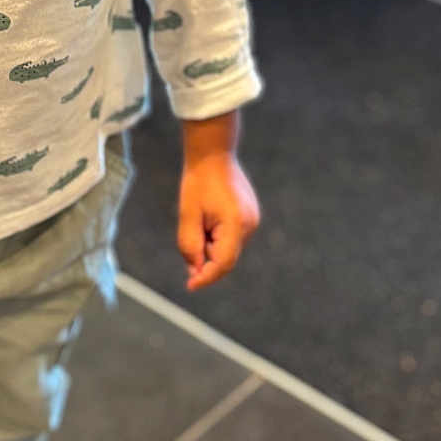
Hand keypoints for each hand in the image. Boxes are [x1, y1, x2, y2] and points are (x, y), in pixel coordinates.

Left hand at [177, 153, 259, 290]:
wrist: (212, 154)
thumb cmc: (198, 182)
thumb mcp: (188, 215)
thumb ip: (190, 245)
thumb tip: (195, 271)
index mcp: (236, 224)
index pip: (223, 263)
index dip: (206, 277)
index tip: (190, 286)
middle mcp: (250, 225)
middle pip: (226, 257)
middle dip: (206, 258)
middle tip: (189, 245)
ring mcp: (252, 219)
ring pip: (229, 247)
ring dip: (211, 245)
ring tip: (199, 219)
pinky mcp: (250, 215)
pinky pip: (233, 235)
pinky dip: (218, 236)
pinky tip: (207, 217)